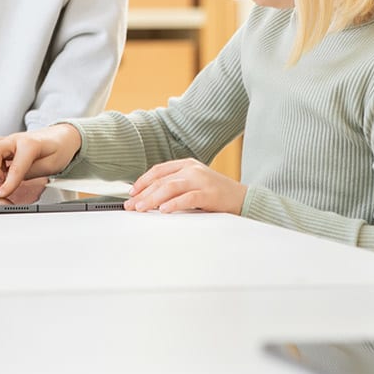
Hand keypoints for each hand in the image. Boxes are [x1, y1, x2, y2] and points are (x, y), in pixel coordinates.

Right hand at [0, 124, 81, 197]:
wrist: (62, 137)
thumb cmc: (59, 149)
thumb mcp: (51, 166)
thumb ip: (29, 174)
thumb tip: (9, 184)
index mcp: (31, 144)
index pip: (15, 166)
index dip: (7, 184)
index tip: (0, 195)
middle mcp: (16, 139)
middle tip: (3, 179)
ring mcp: (9, 139)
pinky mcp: (5, 143)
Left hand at [125, 158, 246, 213]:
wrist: (242, 197)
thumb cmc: (216, 193)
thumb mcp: (194, 182)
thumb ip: (176, 184)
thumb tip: (149, 196)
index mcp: (187, 164)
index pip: (159, 170)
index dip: (142, 181)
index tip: (131, 193)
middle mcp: (192, 169)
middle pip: (161, 180)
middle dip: (143, 193)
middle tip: (131, 205)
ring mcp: (201, 180)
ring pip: (170, 187)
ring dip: (152, 199)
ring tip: (141, 208)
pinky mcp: (209, 193)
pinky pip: (187, 198)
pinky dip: (173, 204)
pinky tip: (163, 210)